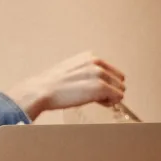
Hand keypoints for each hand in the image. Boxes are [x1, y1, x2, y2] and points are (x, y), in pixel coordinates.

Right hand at [7, 52, 125, 119]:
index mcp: (89, 57)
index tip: (95, 89)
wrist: (40, 91)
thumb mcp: (70, 71)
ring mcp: (99, 74)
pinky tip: (98, 103)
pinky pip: (118, 97)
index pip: (111, 71)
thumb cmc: (51, 85)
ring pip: (120, 88)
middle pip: (118, 80)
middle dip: (110, 89)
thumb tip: (97, 83)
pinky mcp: (100, 87)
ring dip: (110, 96)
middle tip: (95, 96)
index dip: (105, 82)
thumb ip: (86, 72)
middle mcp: (96, 63)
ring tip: (94, 99)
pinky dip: (111, 102)